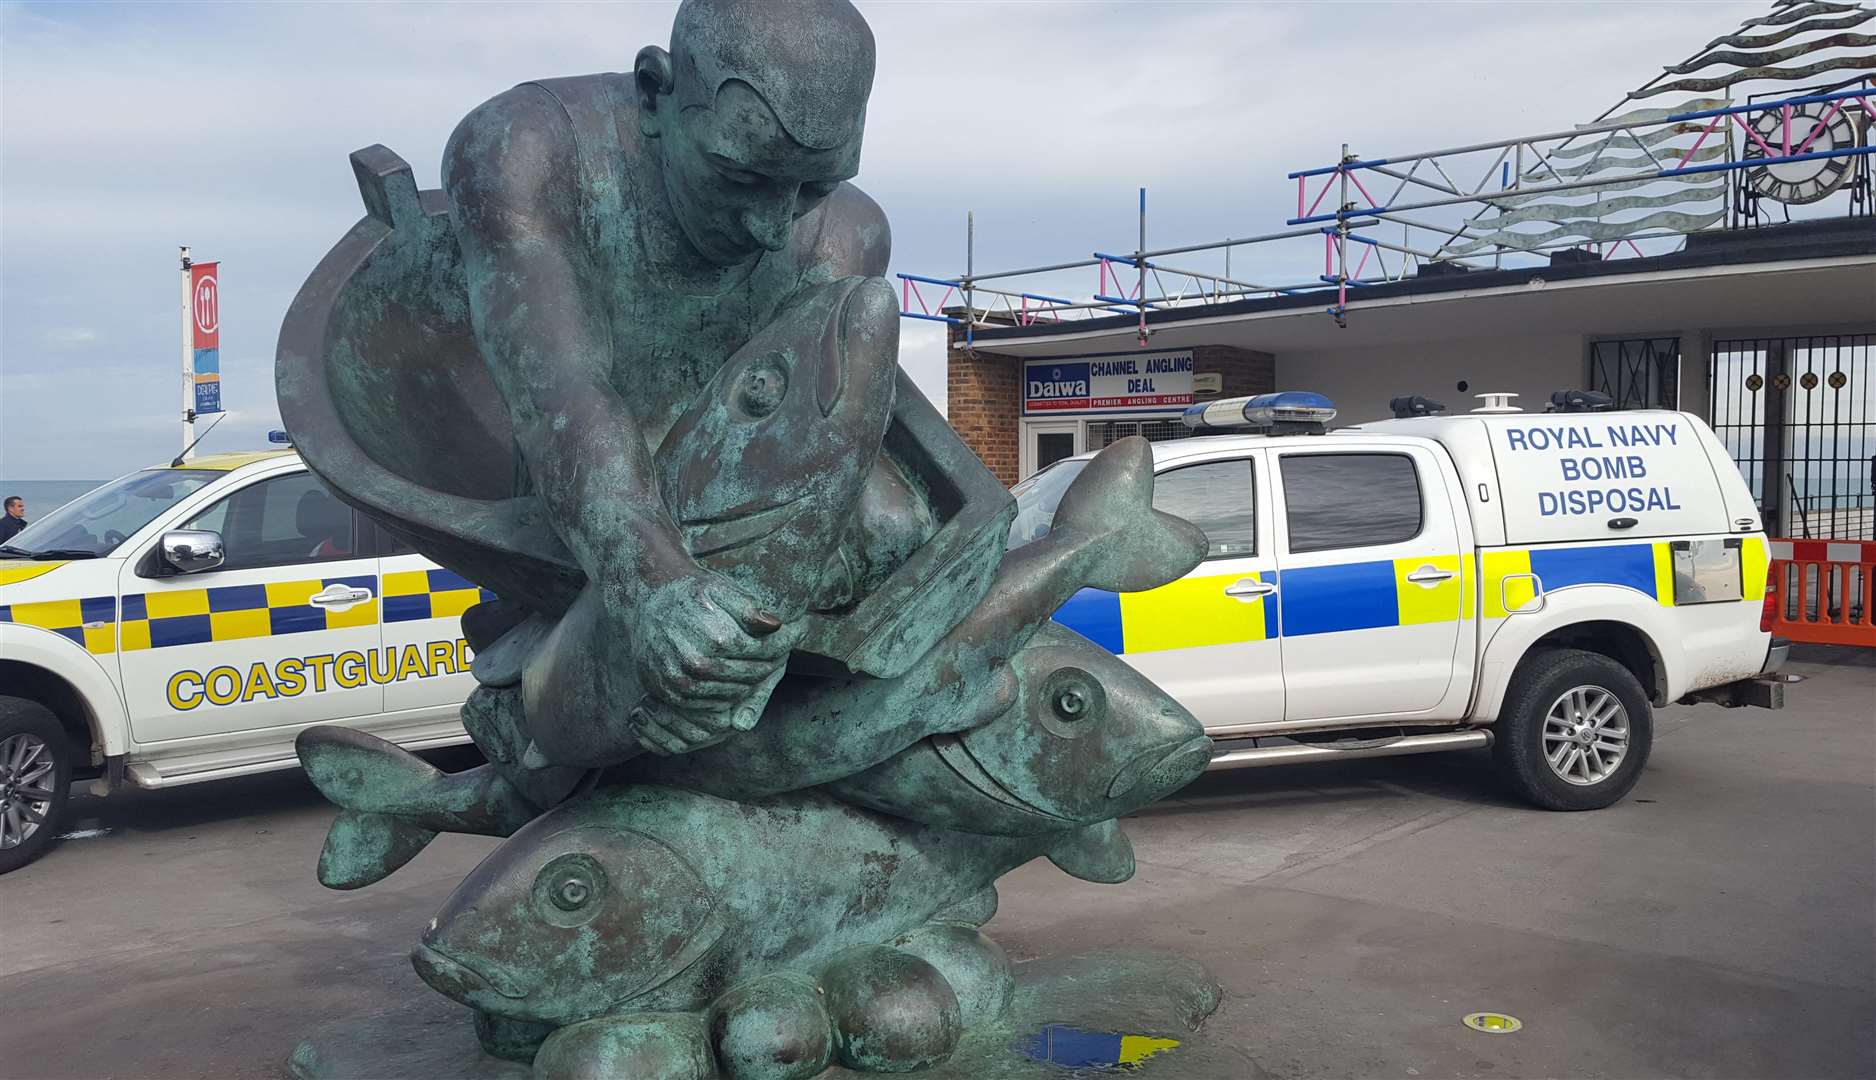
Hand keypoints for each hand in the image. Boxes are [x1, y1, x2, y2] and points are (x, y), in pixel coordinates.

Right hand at [623, 572, 798, 752]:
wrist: (649, 600)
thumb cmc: (691, 592)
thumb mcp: (721, 588)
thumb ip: (749, 607)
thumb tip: (776, 625)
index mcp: (716, 638)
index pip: (767, 650)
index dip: (789, 639)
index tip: (801, 629)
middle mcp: (698, 664)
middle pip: (754, 674)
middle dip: (774, 661)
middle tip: (784, 648)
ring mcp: (682, 683)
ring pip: (735, 693)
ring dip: (753, 681)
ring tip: (762, 662)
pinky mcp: (670, 694)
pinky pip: (710, 705)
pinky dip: (728, 695)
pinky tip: (736, 677)